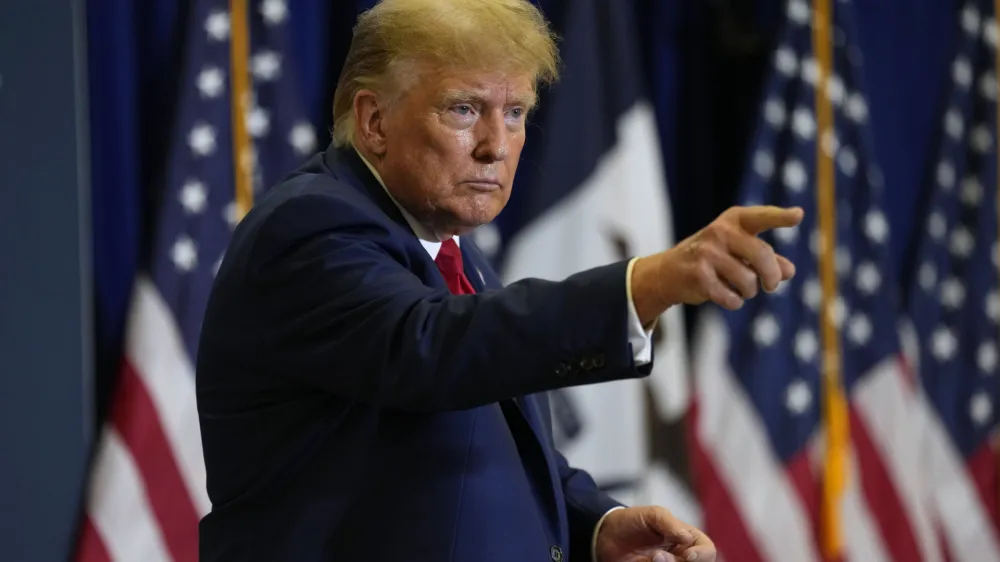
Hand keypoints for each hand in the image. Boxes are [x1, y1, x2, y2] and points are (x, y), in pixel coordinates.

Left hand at [595, 506, 715, 561]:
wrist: (605, 535)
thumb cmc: (631, 520)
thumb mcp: (652, 514)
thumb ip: (670, 524)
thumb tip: (687, 538)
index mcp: (687, 539)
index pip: (708, 551)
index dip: (702, 556)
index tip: (687, 555)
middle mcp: (682, 556)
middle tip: (656, 556)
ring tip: (648, 558)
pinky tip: (640, 561)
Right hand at [631, 205, 803, 323]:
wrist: (669, 272)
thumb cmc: (713, 259)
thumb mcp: (739, 252)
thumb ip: (767, 259)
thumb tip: (789, 271)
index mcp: (734, 221)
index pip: (761, 217)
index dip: (780, 217)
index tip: (799, 215)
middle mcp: (720, 232)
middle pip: (763, 256)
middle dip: (772, 277)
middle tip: (771, 286)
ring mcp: (708, 253)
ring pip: (749, 281)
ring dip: (749, 291)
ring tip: (740, 288)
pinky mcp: (699, 275)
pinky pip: (732, 297)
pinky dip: (734, 302)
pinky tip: (727, 296)